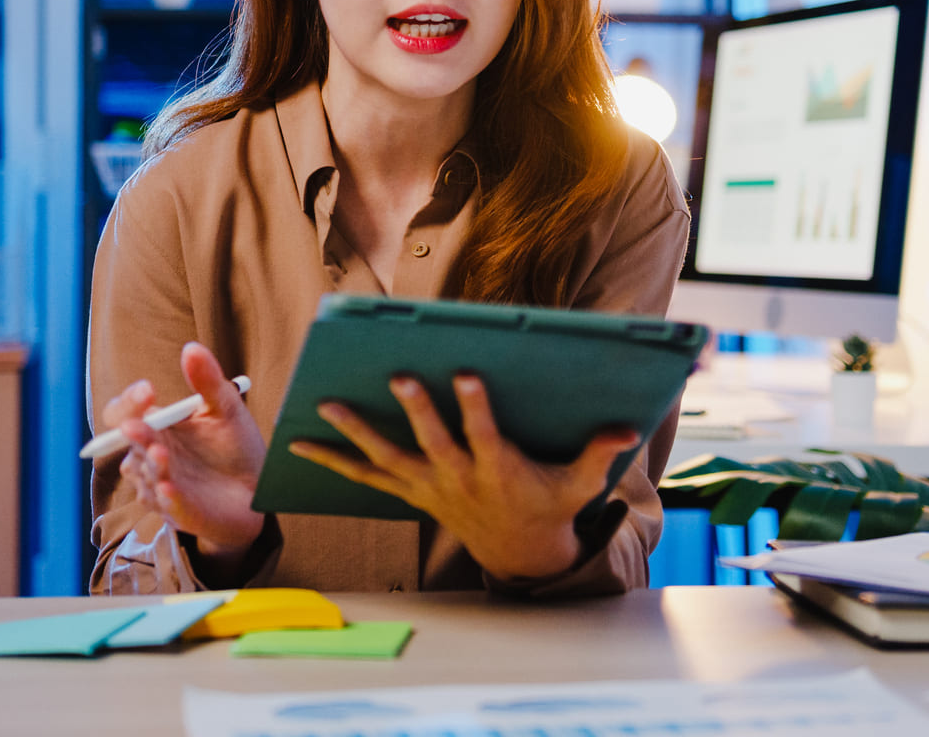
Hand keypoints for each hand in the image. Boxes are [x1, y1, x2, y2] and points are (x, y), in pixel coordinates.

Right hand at [102, 343, 266, 565]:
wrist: (257, 490)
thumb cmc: (234, 447)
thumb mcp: (226, 409)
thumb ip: (208, 381)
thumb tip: (191, 348)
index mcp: (157, 427)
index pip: (125, 412)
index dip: (129, 402)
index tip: (148, 390)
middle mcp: (150, 455)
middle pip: (128, 443)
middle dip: (135, 433)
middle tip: (139, 424)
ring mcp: (160, 485)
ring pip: (144, 474)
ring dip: (151, 464)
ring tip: (162, 454)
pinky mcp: (177, 511)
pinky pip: (166, 504)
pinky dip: (167, 495)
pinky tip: (170, 486)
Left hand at [288, 373, 639, 581]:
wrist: (519, 555)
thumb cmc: (549, 507)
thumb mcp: (579, 485)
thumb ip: (598, 454)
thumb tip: (627, 427)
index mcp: (498, 469)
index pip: (486, 435)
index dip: (477, 406)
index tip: (469, 374)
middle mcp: (457, 478)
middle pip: (431, 442)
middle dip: (416, 410)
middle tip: (398, 376)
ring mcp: (428, 487)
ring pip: (387, 459)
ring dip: (354, 434)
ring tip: (325, 404)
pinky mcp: (410, 492)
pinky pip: (366, 477)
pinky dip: (334, 462)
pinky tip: (301, 445)